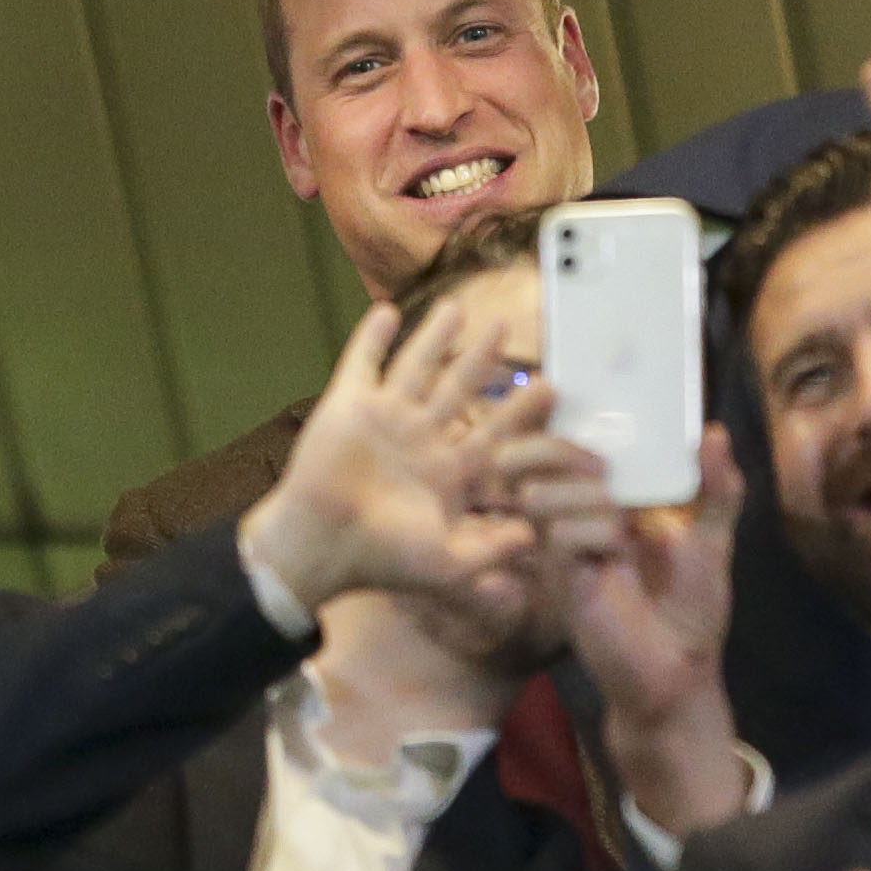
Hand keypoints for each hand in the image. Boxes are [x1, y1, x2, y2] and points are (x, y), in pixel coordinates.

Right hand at [242, 299, 548, 615]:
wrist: (321, 548)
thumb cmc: (381, 560)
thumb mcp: (447, 563)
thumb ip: (492, 550)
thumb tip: (531, 537)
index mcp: (444, 472)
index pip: (491, 433)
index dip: (519, 411)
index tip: (549, 387)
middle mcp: (417, 439)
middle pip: (457, 388)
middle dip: (481, 359)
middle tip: (504, 328)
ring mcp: (383, 420)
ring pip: (416, 367)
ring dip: (435, 337)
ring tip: (456, 308)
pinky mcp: (347, 406)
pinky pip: (362, 363)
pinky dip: (372, 338)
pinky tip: (387, 312)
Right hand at [499, 425, 748, 836]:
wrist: (679, 673)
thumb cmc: (691, 609)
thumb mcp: (714, 539)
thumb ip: (718, 488)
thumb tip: (713, 431)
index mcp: (608, 500)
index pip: (566, 446)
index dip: (561, 423)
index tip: (575, 401)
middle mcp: (579, 519)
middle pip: (528, 463)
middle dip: (553, 448)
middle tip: (597, 461)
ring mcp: (567, 552)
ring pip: (539, 496)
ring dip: (580, 494)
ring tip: (619, 516)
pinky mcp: (565, 583)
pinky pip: (559, 538)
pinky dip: (590, 531)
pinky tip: (616, 550)